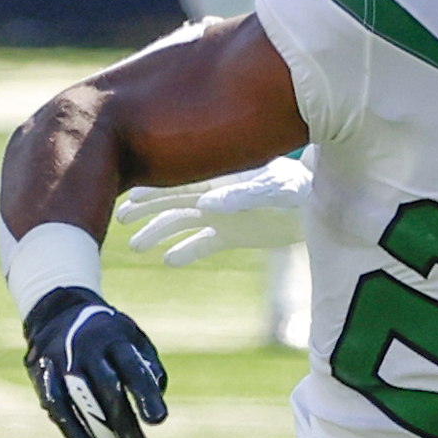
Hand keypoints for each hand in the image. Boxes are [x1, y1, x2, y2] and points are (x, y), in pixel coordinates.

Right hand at [23, 284, 169, 437]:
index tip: (158, 421)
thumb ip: (148, 365)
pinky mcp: (42, 373)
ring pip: (80, 400)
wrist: (59, 312)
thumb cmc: (107, 335)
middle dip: (124, 423)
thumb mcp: (132, 339)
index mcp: (115, 337)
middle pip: (107, 388)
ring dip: (97, 433)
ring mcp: (62, 360)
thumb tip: (156, 396)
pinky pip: (56, 406)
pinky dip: (72, 432)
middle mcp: (87, 347)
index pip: (132, 367)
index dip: (145, 393)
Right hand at [117, 157, 308, 263]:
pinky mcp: (233, 234)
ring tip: (137, 246)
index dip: (150, 189)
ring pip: (180, 223)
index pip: (175, 181)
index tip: (125, 196)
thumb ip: (240, 194)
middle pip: (170, 201)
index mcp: (216, 177)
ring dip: (159, 233)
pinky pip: (203, 244)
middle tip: (120, 220)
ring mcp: (221, 214)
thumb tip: (205, 205)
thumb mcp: (271, 188)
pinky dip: (187, 251)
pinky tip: (169, 260)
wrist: (317, 202)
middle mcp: (213, 193)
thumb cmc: (296, 187)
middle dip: (145, 210)